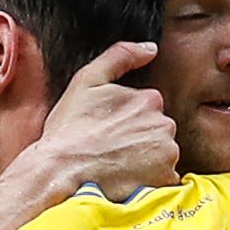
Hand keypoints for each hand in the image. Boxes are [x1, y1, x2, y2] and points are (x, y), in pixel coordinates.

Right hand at [13, 41, 178, 204]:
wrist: (61, 171)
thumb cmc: (70, 128)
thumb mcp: (88, 80)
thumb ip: (120, 56)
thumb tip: (150, 49)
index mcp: (150, 99)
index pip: (149, 109)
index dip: (128, 119)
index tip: (109, 130)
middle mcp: (165, 125)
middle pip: (158, 132)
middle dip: (141, 139)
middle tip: (112, 149)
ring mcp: (167, 155)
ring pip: (162, 154)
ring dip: (147, 160)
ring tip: (118, 165)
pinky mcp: (164, 181)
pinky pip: (163, 178)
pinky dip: (150, 179)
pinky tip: (127, 179)